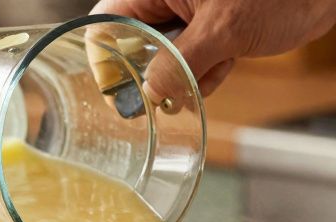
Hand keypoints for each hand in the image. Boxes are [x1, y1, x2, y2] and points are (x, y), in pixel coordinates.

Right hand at [90, 0, 335, 96]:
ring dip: (186, 74)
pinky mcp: (208, 27)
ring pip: (164, 56)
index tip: (122, 94)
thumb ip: (178, 64)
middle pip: (135, 43)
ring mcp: (187, 12)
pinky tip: (227, 61)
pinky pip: (190, 59)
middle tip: (176, 88)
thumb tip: (151, 93)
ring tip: (216, 65)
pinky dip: (205, 70)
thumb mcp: (222, 31)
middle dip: (157, 71)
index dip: (108, 61)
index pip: (108, 24)